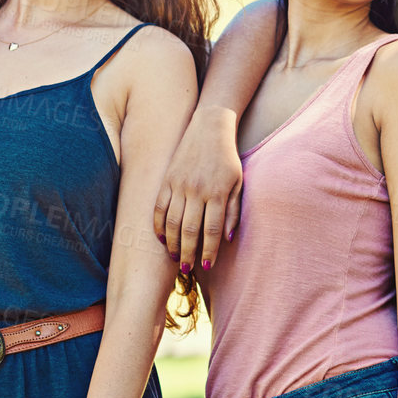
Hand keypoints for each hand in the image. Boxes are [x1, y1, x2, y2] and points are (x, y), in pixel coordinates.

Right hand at [153, 108, 243, 273]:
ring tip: (176, 258)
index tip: (207, 266)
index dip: (209, 251)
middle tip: (187, 269)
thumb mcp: (238, 182)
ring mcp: (179, 185)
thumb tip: (227, 238)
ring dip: (173, 244)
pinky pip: (159, 208)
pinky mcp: (167, 180)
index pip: (212, 230)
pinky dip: (159, 225)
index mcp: (217, 192)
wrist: (209, 128)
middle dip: (189, 253)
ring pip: (173, 222)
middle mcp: (197, 190)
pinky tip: (162, 239)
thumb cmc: (227, 159)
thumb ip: (232, 211)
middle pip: (190, 230)